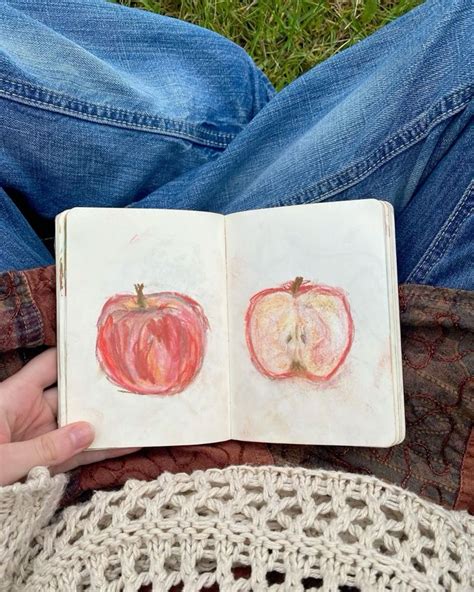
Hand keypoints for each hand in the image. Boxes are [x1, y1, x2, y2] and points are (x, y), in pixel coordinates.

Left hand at [0, 348, 137, 485]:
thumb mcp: (3, 460)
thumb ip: (46, 448)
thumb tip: (88, 431)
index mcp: (14, 397)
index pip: (49, 365)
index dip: (75, 354)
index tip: (105, 347)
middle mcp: (29, 412)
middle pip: (70, 393)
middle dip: (98, 390)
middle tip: (133, 383)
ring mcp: (39, 437)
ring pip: (77, 424)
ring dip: (105, 422)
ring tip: (138, 415)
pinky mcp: (43, 462)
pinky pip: (75, 453)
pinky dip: (98, 451)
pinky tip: (125, 445)